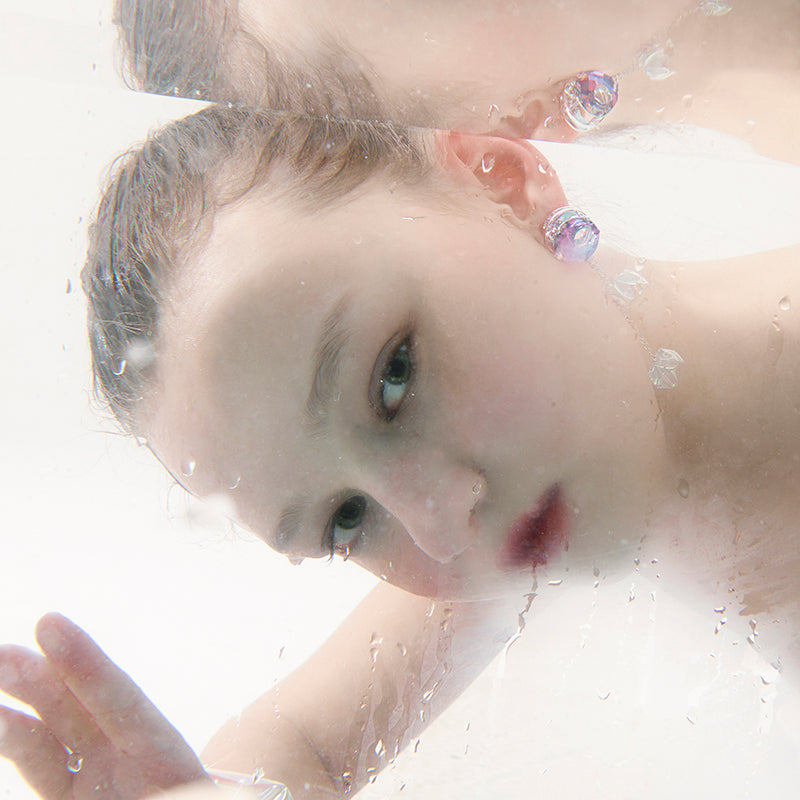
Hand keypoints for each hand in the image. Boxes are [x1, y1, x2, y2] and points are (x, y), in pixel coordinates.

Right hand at [0, 613, 210, 798]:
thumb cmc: (186, 799)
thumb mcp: (186, 797)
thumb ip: (171, 788)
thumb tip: (130, 798)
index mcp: (164, 756)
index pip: (122, 702)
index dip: (86, 665)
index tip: (49, 623)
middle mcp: (127, 759)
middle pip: (84, 710)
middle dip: (44, 680)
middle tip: (2, 654)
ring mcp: (98, 779)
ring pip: (53, 736)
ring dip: (18, 710)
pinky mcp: (73, 798)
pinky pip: (43, 768)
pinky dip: (18, 740)